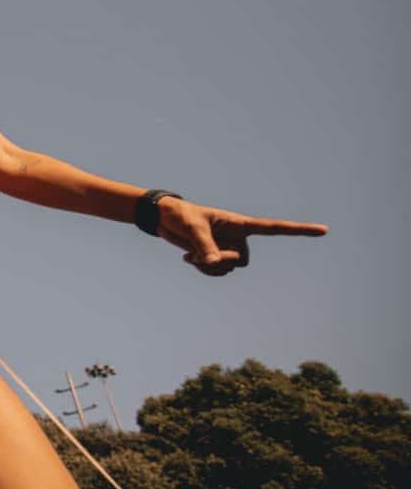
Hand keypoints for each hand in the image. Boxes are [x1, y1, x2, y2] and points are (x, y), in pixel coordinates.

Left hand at [156, 197, 326, 276]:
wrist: (165, 219)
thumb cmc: (180, 215)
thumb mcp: (192, 228)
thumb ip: (204, 245)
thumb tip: (214, 263)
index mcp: (240, 223)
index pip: (274, 229)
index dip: (299, 230)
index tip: (324, 230)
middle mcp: (239, 238)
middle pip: (241, 261)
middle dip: (219, 260)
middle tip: (198, 251)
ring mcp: (229, 248)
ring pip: (228, 270)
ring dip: (208, 267)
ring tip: (191, 254)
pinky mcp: (217, 256)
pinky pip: (218, 273)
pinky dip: (204, 270)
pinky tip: (189, 259)